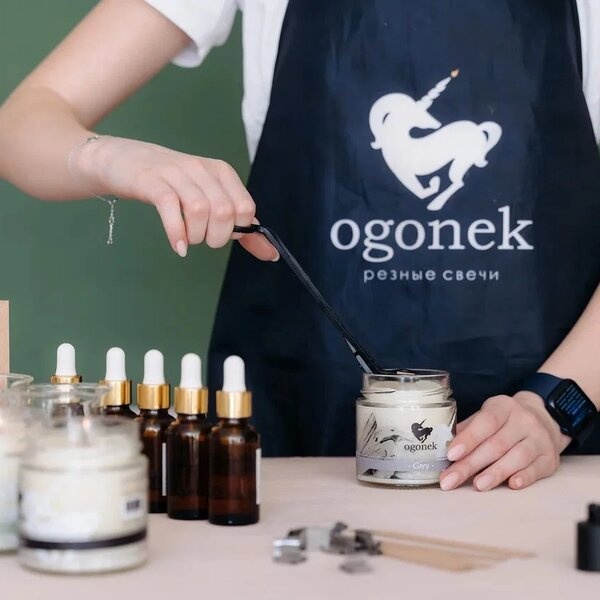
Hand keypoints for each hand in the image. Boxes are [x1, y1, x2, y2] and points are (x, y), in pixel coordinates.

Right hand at [72, 135, 277, 259]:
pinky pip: (171, 208)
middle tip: (202, 239)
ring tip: (187, 240)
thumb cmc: (169, 185)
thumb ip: (240, 226)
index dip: (237, 230)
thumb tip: (270, 253)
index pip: (246, 208)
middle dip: (217, 237)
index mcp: (221, 172)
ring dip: (196, 236)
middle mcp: (202, 169)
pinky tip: (178, 246)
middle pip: (225, 212)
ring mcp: (176, 173)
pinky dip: (177, 233)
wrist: (121, 161)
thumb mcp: (208, 199)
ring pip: (201, 210)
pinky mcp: (151, 181)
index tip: (222, 235)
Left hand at [439, 391, 570, 491]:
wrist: (546, 419)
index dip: (468, 439)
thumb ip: (467, 430)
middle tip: (450, 480)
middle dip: (470, 464)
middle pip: (496, 445)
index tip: (451, 455)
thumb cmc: (505, 422)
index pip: (485, 422)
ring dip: (496, 473)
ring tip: (477, 485)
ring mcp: (540, 439)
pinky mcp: (550, 458)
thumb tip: (442, 446)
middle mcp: (524, 421)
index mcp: (503, 407)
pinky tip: (511, 485)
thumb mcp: (487, 416)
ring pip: (517, 457)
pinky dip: (524, 477)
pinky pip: (536, 469)